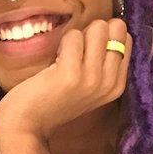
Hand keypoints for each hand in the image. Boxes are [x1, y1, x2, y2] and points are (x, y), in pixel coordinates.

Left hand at [0, 18, 131, 140]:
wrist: (26, 126)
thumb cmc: (52, 102)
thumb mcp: (87, 87)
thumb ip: (102, 64)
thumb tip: (109, 27)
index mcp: (117, 85)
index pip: (126, 40)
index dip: (103, 37)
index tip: (85, 53)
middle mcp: (110, 82)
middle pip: (116, 29)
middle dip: (93, 32)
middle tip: (74, 52)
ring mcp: (92, 78)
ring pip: (98, 28)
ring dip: (76, 36)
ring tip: (63, 58)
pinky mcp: (70, 73)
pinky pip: (73, 36)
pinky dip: (62, 41)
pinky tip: (53, 62)